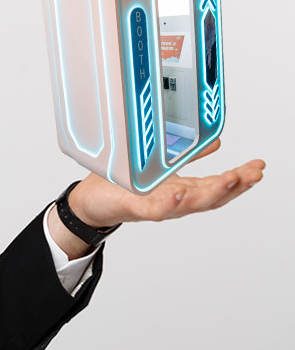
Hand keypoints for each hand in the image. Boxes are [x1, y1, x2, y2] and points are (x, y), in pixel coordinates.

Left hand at [66, 139, 264, 228]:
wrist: (91, 201)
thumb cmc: (125, 183)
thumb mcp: (161, 164)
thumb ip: (187, 154)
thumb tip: (215, 141)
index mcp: (183, 189)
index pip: (218, 186)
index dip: (241, 178)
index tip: (259, 166)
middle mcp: (175, 200)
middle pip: (212, 197)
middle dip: (235, 186)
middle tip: (253, 174)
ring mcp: (157, 205)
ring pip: (190, 204)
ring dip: (212, 193)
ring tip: (230, 179)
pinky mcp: (136, 208)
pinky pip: (156, 209)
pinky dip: (170, 203)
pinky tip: (179, 192)